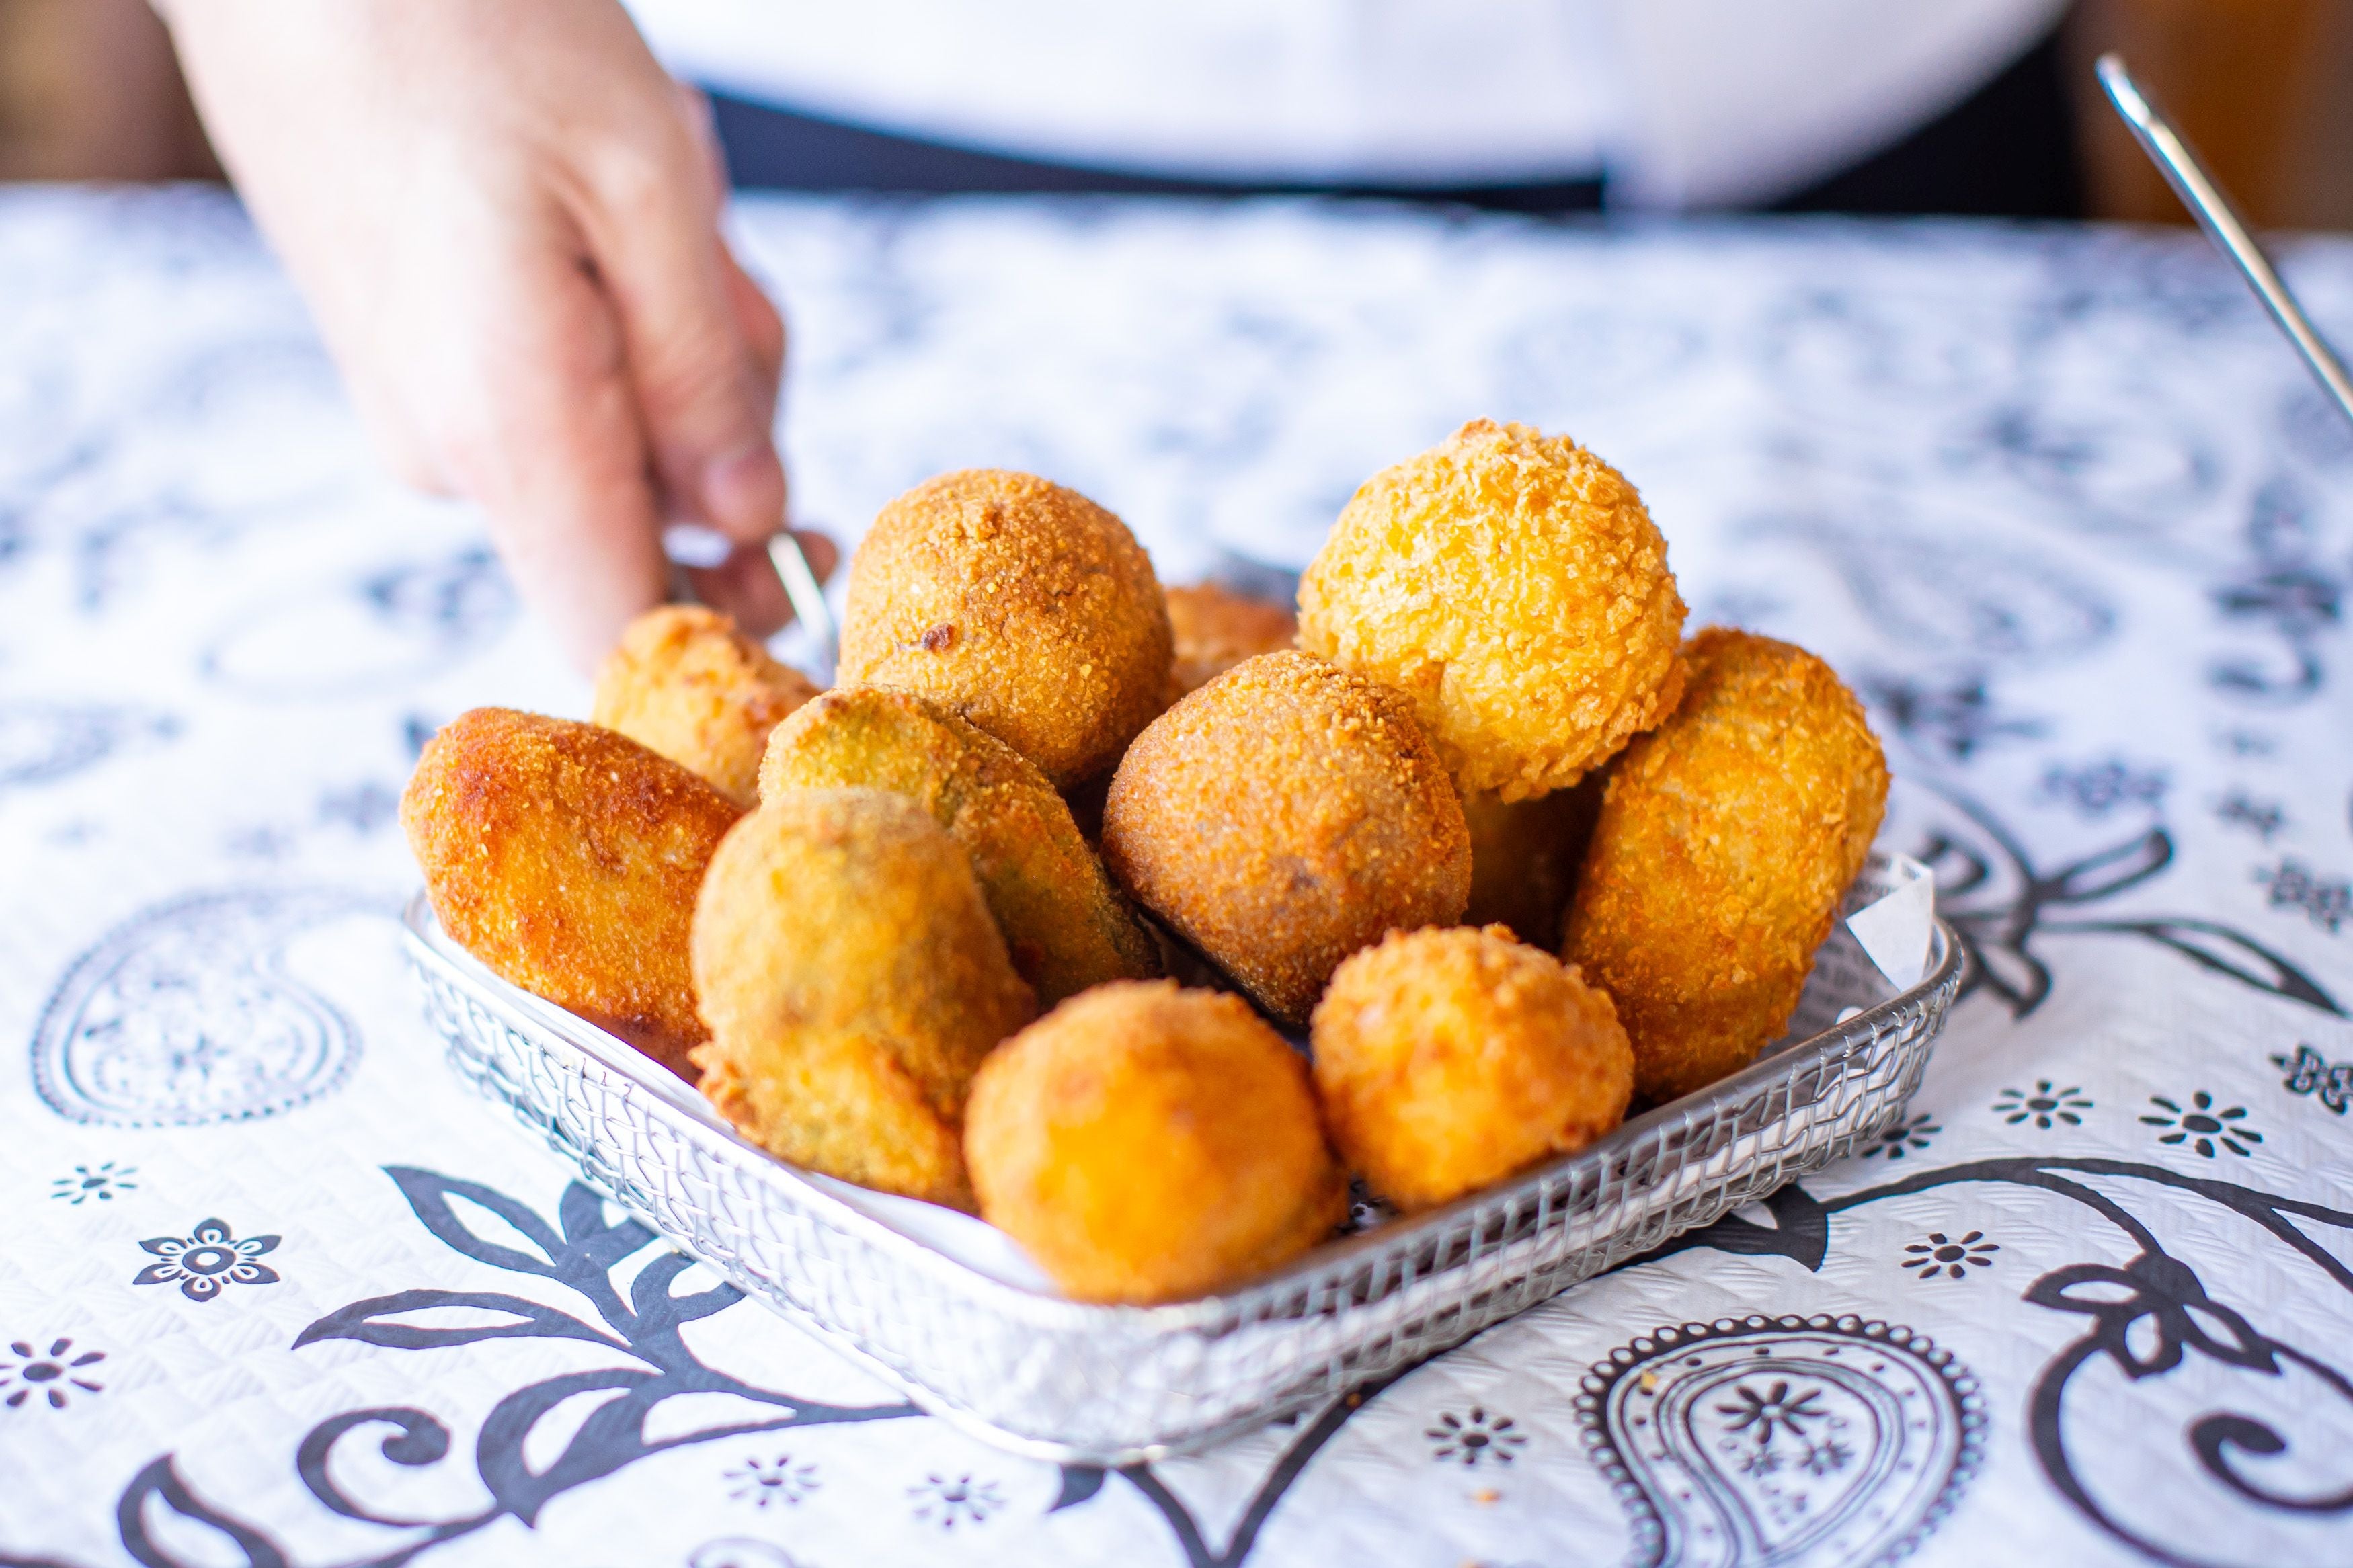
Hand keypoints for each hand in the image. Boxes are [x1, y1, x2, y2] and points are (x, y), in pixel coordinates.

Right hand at [157, 0, 832, 670]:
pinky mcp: (424, 374)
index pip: (622, 638)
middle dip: (732, 431)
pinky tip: (609, 222)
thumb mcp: (646, 182)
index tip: (817, 565)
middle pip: (654, 537)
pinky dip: (623, 329)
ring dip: (682, 358)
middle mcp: (455, 456)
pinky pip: (568, 402)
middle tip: (724, 282)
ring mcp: (431, 419)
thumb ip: (706, 378)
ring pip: (623, 457)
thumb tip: (755, 519)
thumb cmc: (470, 28)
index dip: (735, 643)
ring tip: (660, 218)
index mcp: (509, 430)